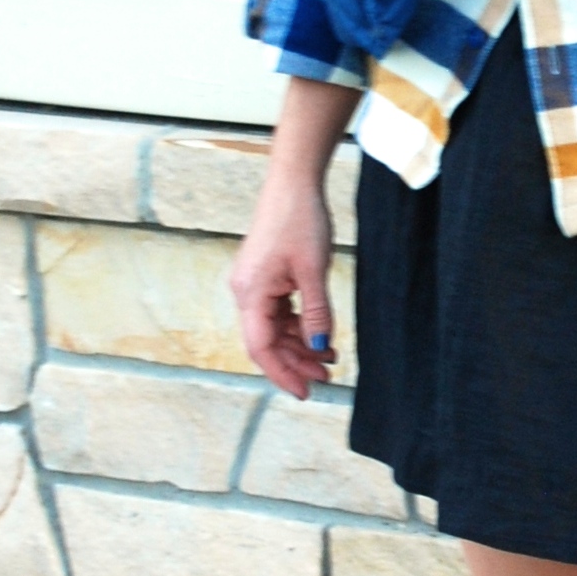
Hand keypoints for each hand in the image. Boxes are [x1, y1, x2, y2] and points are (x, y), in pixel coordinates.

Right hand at [229, 168, 338, 396]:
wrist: (293, 183)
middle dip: (296, 362)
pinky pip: (279, 312)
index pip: (261, 348)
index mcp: (250, 293)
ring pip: (274, 328)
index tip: (305, 392)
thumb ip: (316, 313)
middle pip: (267, 341)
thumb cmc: (300, 220)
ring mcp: (254, 284)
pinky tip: (320, 334)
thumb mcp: (314, 270)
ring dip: (300, 345)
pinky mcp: (265, 276)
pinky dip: (299, 326)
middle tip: (326, 377)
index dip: (282, 373)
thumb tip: (319, 347)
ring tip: (330, 358)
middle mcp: (245, 292)